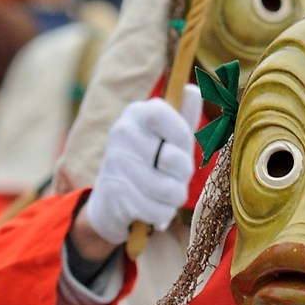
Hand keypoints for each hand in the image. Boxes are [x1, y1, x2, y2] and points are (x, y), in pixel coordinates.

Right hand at [76, 91, 202, 256]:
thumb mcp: (167, 138)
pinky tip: (147, 207)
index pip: (172, 119)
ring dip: (172, 198)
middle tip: (168, 175)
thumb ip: (183, 116)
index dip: (182, 138)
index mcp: (137, 113)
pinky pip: (159, 211)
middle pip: (176, 160)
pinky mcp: (116, 195)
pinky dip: (160, 214)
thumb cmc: (148, 164)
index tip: (177, 146)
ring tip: (160, 193)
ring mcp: (116, 164)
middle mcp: (122, 132)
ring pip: (170, 190)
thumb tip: (194, 90)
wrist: (110, 202)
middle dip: (182, 175)